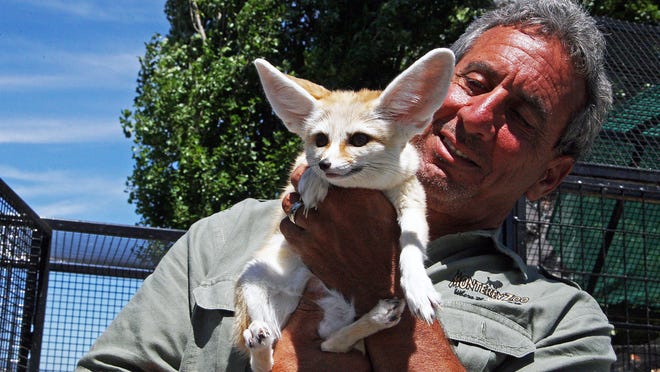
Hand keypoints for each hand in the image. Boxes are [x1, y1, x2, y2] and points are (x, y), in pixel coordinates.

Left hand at [280, 166, 464, 370]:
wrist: (380, 286)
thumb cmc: (387, 247)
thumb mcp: (384, 211)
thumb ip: (364, 190)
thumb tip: (347, 175)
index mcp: (356, 194)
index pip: (324, 170)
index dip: (315, 169)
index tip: (314, 171)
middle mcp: (334, 207)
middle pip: (302, 182)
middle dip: (301, 181)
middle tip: (304, 185)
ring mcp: (317, 228)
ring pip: (291, 204)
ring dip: (295, 204)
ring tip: (304, 209)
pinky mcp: (307, 248)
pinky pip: (286, 227)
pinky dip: (291, 225)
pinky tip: (301, 228)